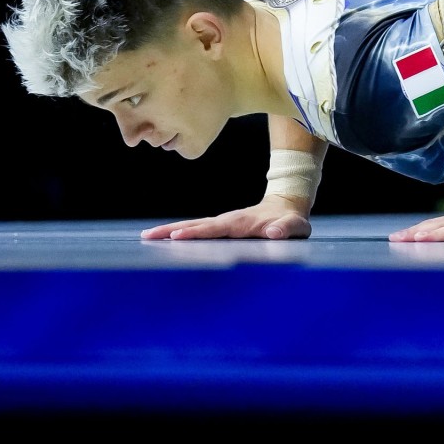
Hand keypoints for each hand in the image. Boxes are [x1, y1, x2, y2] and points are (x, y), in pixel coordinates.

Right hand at [140, 195, 311, 240]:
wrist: (285, 205)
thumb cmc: (291, 220)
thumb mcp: (295, 226)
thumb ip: (287, 228)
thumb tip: (274, 232)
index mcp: (241, 223)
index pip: (215, 228)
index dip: (197, 232)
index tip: (177, 235)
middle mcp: (228, 221)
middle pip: (196, 225)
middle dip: (172, 230)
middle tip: (149, 236)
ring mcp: (223, 223)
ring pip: (194, 226)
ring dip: (170, 230)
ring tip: (148, 236)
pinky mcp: (221, 227)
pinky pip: (198, 230)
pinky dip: (181, 232)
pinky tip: (165, 239)